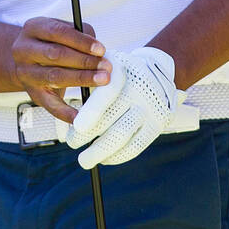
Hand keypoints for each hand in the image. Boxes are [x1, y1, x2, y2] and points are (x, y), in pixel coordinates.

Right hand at [10, 17, 112, 121]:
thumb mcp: (62, 31)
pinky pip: (49, 104)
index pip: (58, 32)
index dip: (81, 41)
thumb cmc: (52, 42)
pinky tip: (79, 116)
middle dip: (84, 61)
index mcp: (33, 28)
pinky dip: (65, 112)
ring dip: (81, 79)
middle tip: (106, 66)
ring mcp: (25, 73)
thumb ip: (81, 35)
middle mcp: (24, 50)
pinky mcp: (32, 92)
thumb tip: (100, 52)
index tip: (101, 50)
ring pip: (54, 76)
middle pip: (55, 54)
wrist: (28, 60)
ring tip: (102, 79)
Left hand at [66, 46, 198, 167]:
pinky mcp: (158, 124)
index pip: (108, 93)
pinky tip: (104, 159)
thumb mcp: (105, 68)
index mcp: (123, 73)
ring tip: (84, 160)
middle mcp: (139, 90)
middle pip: (112, 119)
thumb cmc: (120, 75)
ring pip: (122, 136)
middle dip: (88, 136)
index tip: (77, 127)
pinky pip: (136, 146)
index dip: (93, 111)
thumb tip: (70, 117)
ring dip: (100, 152)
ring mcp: (150, 108)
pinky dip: (118, 156)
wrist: (158, 72)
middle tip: (72, 143)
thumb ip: (88, 84)